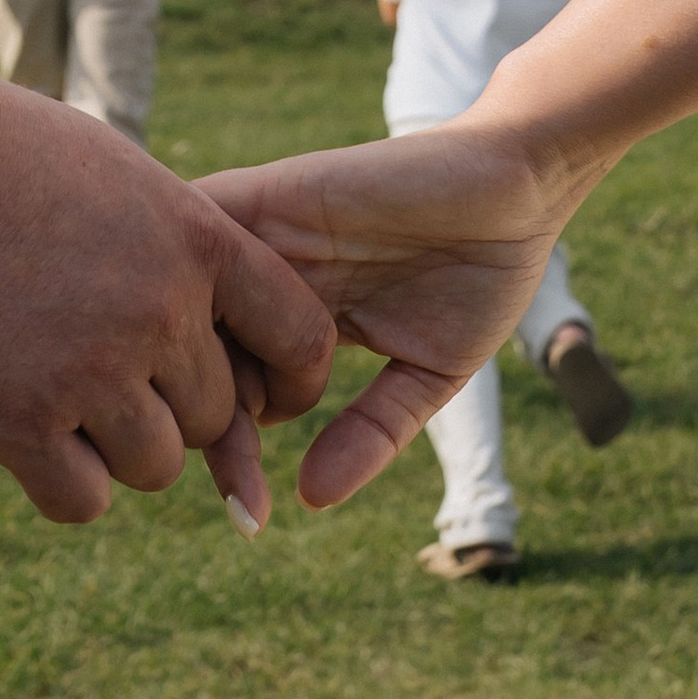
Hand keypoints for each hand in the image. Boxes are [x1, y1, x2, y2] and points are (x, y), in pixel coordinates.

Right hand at [0, 59, 332, 527]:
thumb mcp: (107, 170)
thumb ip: (166, 243)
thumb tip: (202, 310)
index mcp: (195, 238)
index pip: (300, 336)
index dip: (287, 377)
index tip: (255, 393)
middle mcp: (159, 309)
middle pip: (216, 414)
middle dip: (168, 405)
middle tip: (93, 370)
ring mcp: (90, 368)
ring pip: (155, 465)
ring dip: (112, 447)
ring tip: (46, 390)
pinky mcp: (15, 419)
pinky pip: (80, 498)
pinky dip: (57, 480)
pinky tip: (15, 430)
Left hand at [200, 120, 601, 509]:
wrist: (517, 184)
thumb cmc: (483, 275)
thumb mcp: (427, 373)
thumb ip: (372, 430)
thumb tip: (309, 500)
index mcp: (296, 322)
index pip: (233, 390)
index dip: (230, 453)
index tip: (248, 514)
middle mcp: (269, 280)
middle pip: (191, 350)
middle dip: (201, 420)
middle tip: (238, 478)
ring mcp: (264, 236)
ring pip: (180, 297)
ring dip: (189, 356)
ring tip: (224, 411)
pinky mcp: (270, 193)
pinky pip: (198, 227)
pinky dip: (184, 271)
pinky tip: (195, 326)